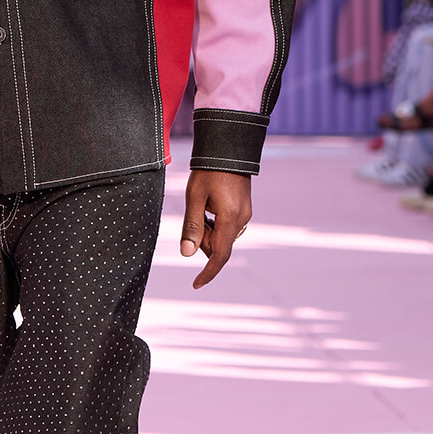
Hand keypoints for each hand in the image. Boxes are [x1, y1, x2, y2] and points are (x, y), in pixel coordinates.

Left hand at [180, 170, 251, 289]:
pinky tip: (209, 203)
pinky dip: (214, 223)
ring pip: (222, 236)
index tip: (196, 284)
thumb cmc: (208, 171)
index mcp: (230, 219)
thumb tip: (187, 254)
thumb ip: (192, 227)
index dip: (208, 272)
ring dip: (208, 230)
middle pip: (219, 245)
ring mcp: (245, 214)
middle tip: (194, 213)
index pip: (220, 255)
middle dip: (203, 239)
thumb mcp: (195, 198)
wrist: (228, 148)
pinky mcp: (244, 208)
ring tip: (201, 204)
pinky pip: (227, 226)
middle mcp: (242, 220)